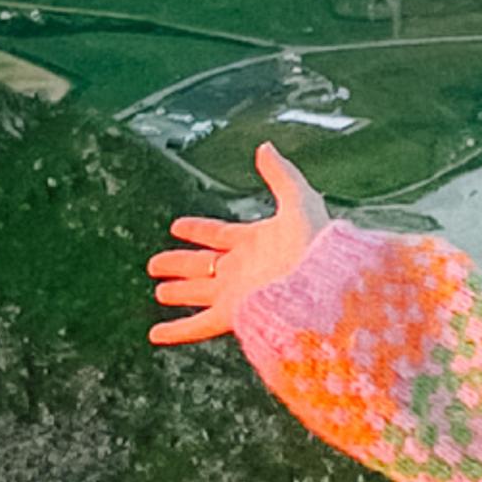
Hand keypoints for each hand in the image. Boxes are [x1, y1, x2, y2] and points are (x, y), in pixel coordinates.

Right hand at [150, 141, 328, 345]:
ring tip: (159, 292)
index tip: (177, 226)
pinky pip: (198, 325)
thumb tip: (264, 147)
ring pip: (199, 293)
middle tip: (154, 265)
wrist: (327, 286)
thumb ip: (280, 175)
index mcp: (256, 241)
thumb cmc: (317, 244)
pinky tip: (155, 334)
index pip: (219, 234)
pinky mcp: (235, 315)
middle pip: (204, 266)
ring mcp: (238, 293)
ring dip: (178, 292)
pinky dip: (176, 330)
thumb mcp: (299, 201)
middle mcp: (243, 269)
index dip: (198, 230)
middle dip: (180, 264)